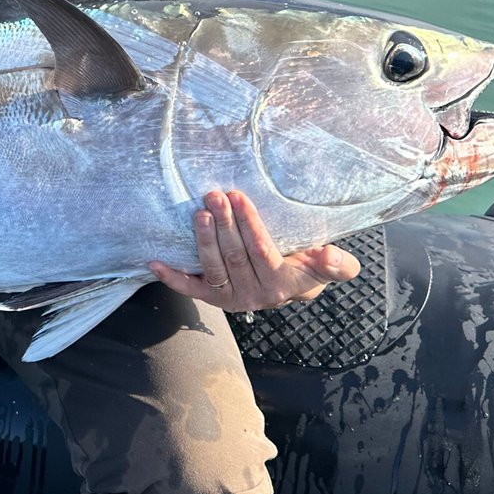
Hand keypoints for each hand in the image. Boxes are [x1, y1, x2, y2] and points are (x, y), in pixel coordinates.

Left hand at [149, 189, 358, 310]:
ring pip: (213, 268)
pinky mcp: (213, 298)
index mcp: (281, 284)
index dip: (249, 225)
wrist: (293, 290)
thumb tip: (330, 254)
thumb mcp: (330, 268)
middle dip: (223, 224)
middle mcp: (254, 295)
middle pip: (234, 257)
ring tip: (199, 212)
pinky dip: (172, 278)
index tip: (239, 197)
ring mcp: (231, 298)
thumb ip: (338, 264)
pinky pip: (191, 288)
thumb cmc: (308, 269)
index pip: (262, 252)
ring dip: (203, 240)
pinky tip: (155, 262)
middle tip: (214, 195)